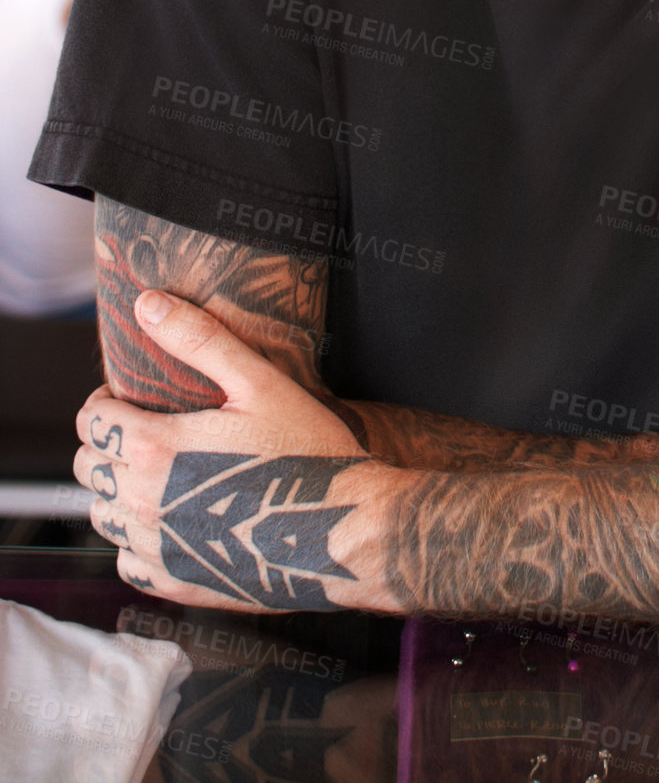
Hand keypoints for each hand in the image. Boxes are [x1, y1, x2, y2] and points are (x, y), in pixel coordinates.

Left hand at [74, 290, 389, 611]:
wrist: (342, 534)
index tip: (129, 397)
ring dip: (117, 489)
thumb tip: (148, 304)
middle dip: (106, 442)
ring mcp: (156, 550)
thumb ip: (200, 339)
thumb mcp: (260, 383)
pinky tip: (169, 520)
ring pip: (101, 515)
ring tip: (156, 472)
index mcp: (157, 449)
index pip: (91, 422)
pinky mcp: (174, 584)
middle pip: (87, 467)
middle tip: (144, 430)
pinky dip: (135, 539)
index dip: (104, 402)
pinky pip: (126, 561)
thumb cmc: (308, 452)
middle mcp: (143, 504)